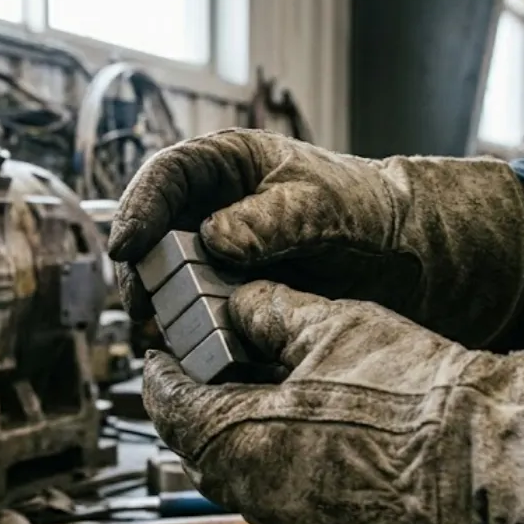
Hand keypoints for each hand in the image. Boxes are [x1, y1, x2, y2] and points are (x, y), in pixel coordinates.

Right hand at [109, 128, 523, 346]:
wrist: (394, 256)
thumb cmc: (361, 210)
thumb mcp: (324, 204)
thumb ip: (273, 219)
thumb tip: (215, 240)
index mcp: (224, 165)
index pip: (166, 176)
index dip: (139, 209)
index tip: (128, 246)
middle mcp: (207, 210)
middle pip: (153, 239)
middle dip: (144, 276)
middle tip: (144, 312)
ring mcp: (211, 257)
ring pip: (167, 284)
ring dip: (162, 313)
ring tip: (166, 343)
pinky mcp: (222, 297)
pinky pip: (194, 317)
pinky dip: (191, 337)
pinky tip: (196, 358)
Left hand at [142, 281, 523, 523]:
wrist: (487, 469)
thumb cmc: (413, 394)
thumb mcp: (332, 326)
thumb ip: (270, 310)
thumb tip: (239, 302)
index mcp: (239, 438)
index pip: (170, 405)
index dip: (161, 372)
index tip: (161, 355)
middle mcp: (256, 496)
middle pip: (205, 447)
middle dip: (205, 407)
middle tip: (219, 371)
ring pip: (248, 480)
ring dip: (248, 442)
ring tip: (275, 402)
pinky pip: (293, 507)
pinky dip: (291, 474)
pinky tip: (322, 444)